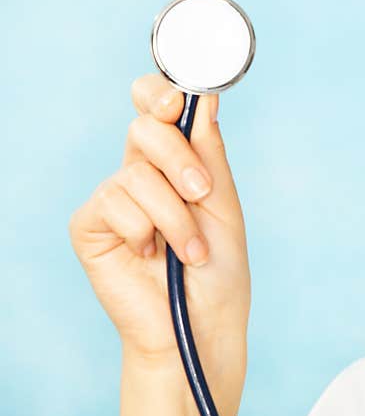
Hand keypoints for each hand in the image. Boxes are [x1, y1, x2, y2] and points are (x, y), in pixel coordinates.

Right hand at [69, 73, 249, 415]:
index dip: (160, 92)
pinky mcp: (90, 225)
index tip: (177, 96)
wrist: (202, 323)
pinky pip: (114, 203)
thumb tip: (205, 98)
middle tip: (201, 195)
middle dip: (179, 158)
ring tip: (189, 250)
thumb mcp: (224, 204)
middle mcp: (140, 173)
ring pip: (136, 172)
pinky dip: (145, 231)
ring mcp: (113, 198)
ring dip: (174, 215)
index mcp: (175, 162)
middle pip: (145, 126)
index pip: (155, 108)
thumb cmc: (219, 268)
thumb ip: (209, 153)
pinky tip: (151, 257)